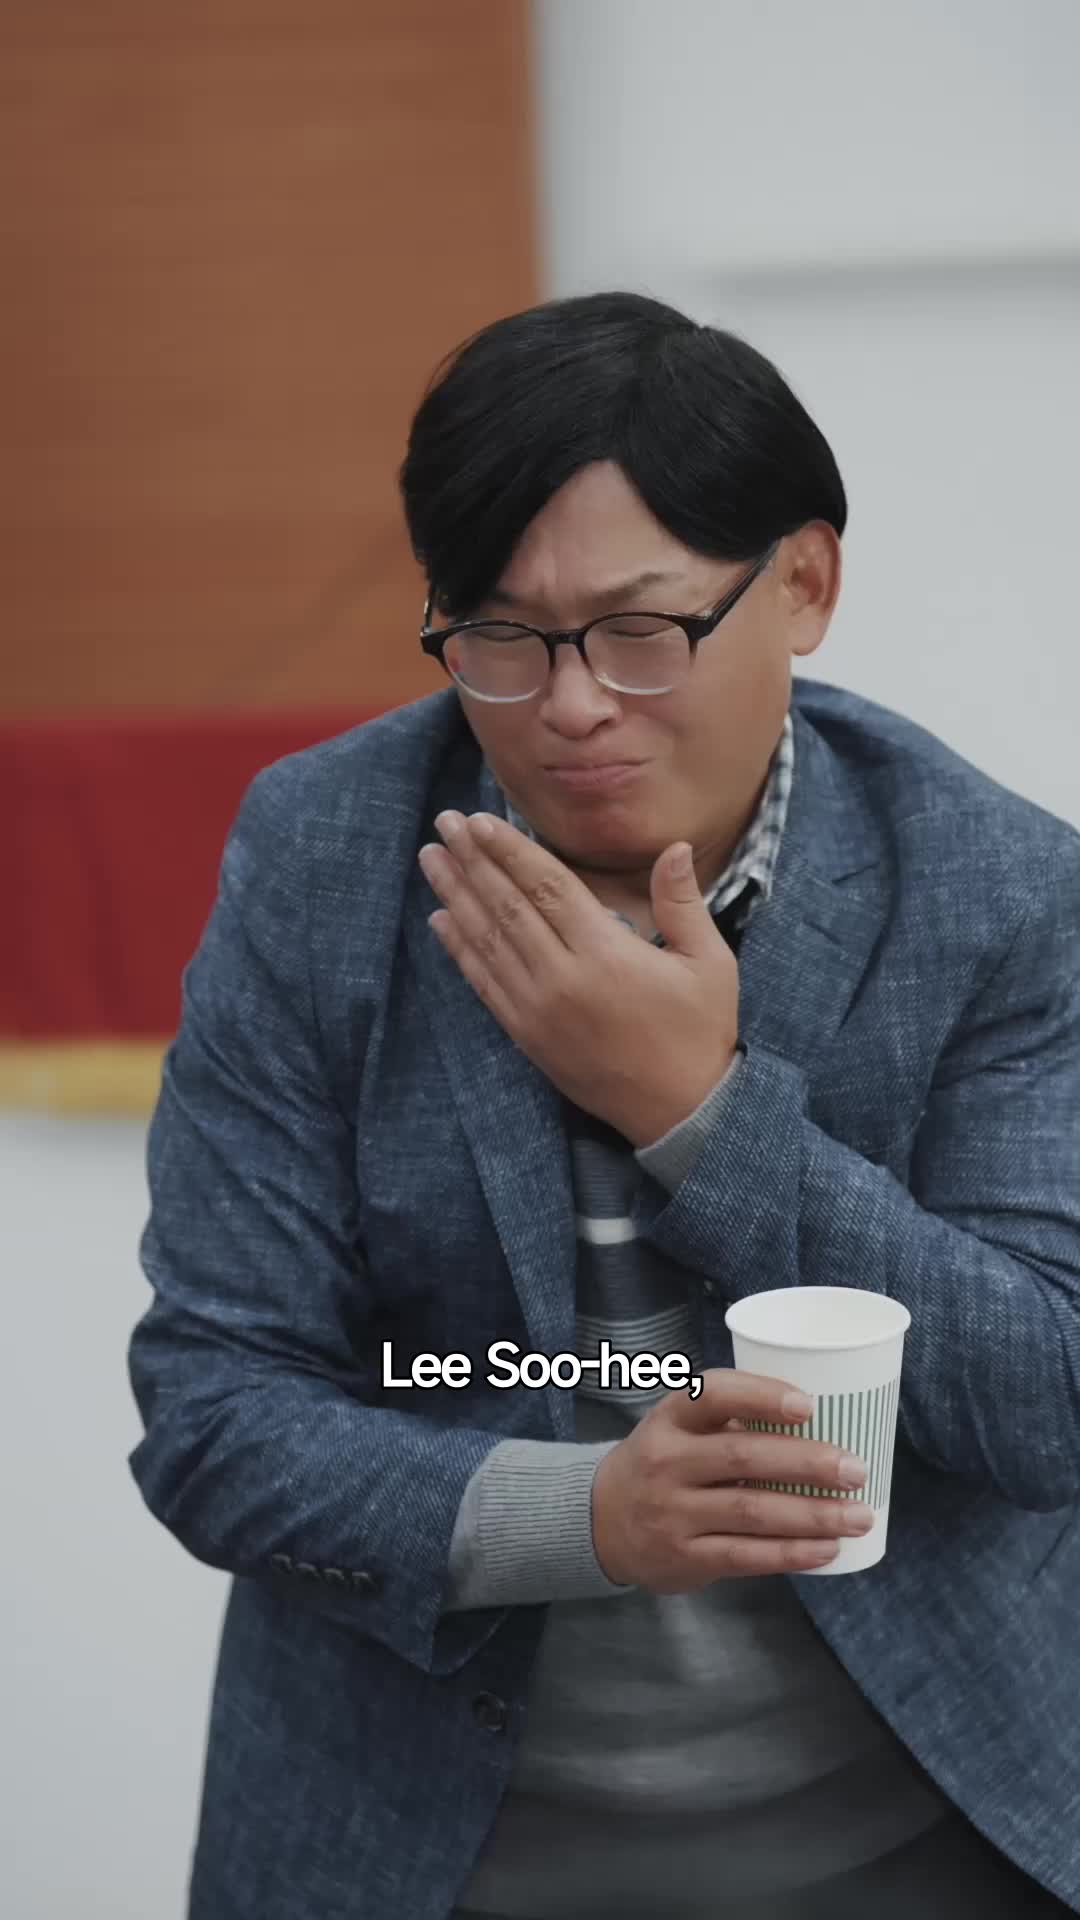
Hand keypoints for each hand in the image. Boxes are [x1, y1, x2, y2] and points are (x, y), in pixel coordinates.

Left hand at [418, 810, 739, 1145]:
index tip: (480, 821)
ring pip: (487, 941)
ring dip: (456, 896)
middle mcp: (563, 977)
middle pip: (507, 906)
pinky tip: (440, 920)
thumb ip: (684, 903)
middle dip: (473, 861)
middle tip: (444, 824)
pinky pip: (483, 983)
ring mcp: (538, 1009)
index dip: (511, 850)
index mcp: (607, 953)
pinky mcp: (526, 1035)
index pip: (547, 887)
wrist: (679, 1112)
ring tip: (432, 859)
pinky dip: (459, 949)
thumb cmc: (699, 1032)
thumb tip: (677, 847)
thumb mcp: (710, 964)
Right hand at [591, 1369, 872, 1589]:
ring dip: (813, 1514)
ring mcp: (673, 1512)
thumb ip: (731, 1418)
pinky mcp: (684, 1556)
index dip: (762, 1396)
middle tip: (856, 1468)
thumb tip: (825, 1420)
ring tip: (859, 1515)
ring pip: (752, 1511)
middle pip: (743, 1456)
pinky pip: (745, 1555)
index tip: (809, 1405)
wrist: (600, 1520)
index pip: (713, 1394)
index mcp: (671, 1417)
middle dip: (807, 1462)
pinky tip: (827, 1549)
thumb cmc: (663, 1461)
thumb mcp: (678, 1427)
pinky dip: (791, 1553)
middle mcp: (667, 1461)